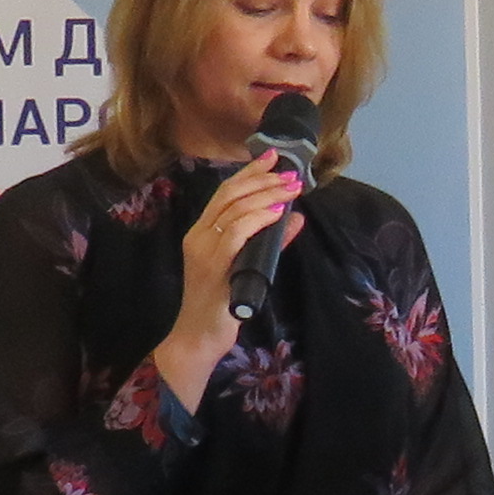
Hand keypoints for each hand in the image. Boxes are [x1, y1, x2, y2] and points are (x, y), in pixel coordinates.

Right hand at [173, 153, 304, 335]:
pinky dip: (257, 221)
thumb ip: (268, 243)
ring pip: (234, 210)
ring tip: (290, 189)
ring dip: (266, 196)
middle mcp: (199, 235)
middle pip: (230, 195)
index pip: (225, 192)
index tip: (272, 157)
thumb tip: (295, 218)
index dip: (249, 172)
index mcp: (202, 231)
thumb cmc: (222, 305)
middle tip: (291, 173)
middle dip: (263, 180)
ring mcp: (203, 250)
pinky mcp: (212, 268)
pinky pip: (235, 235)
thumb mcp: (249, 267)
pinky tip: (276, 213)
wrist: (199, 337)